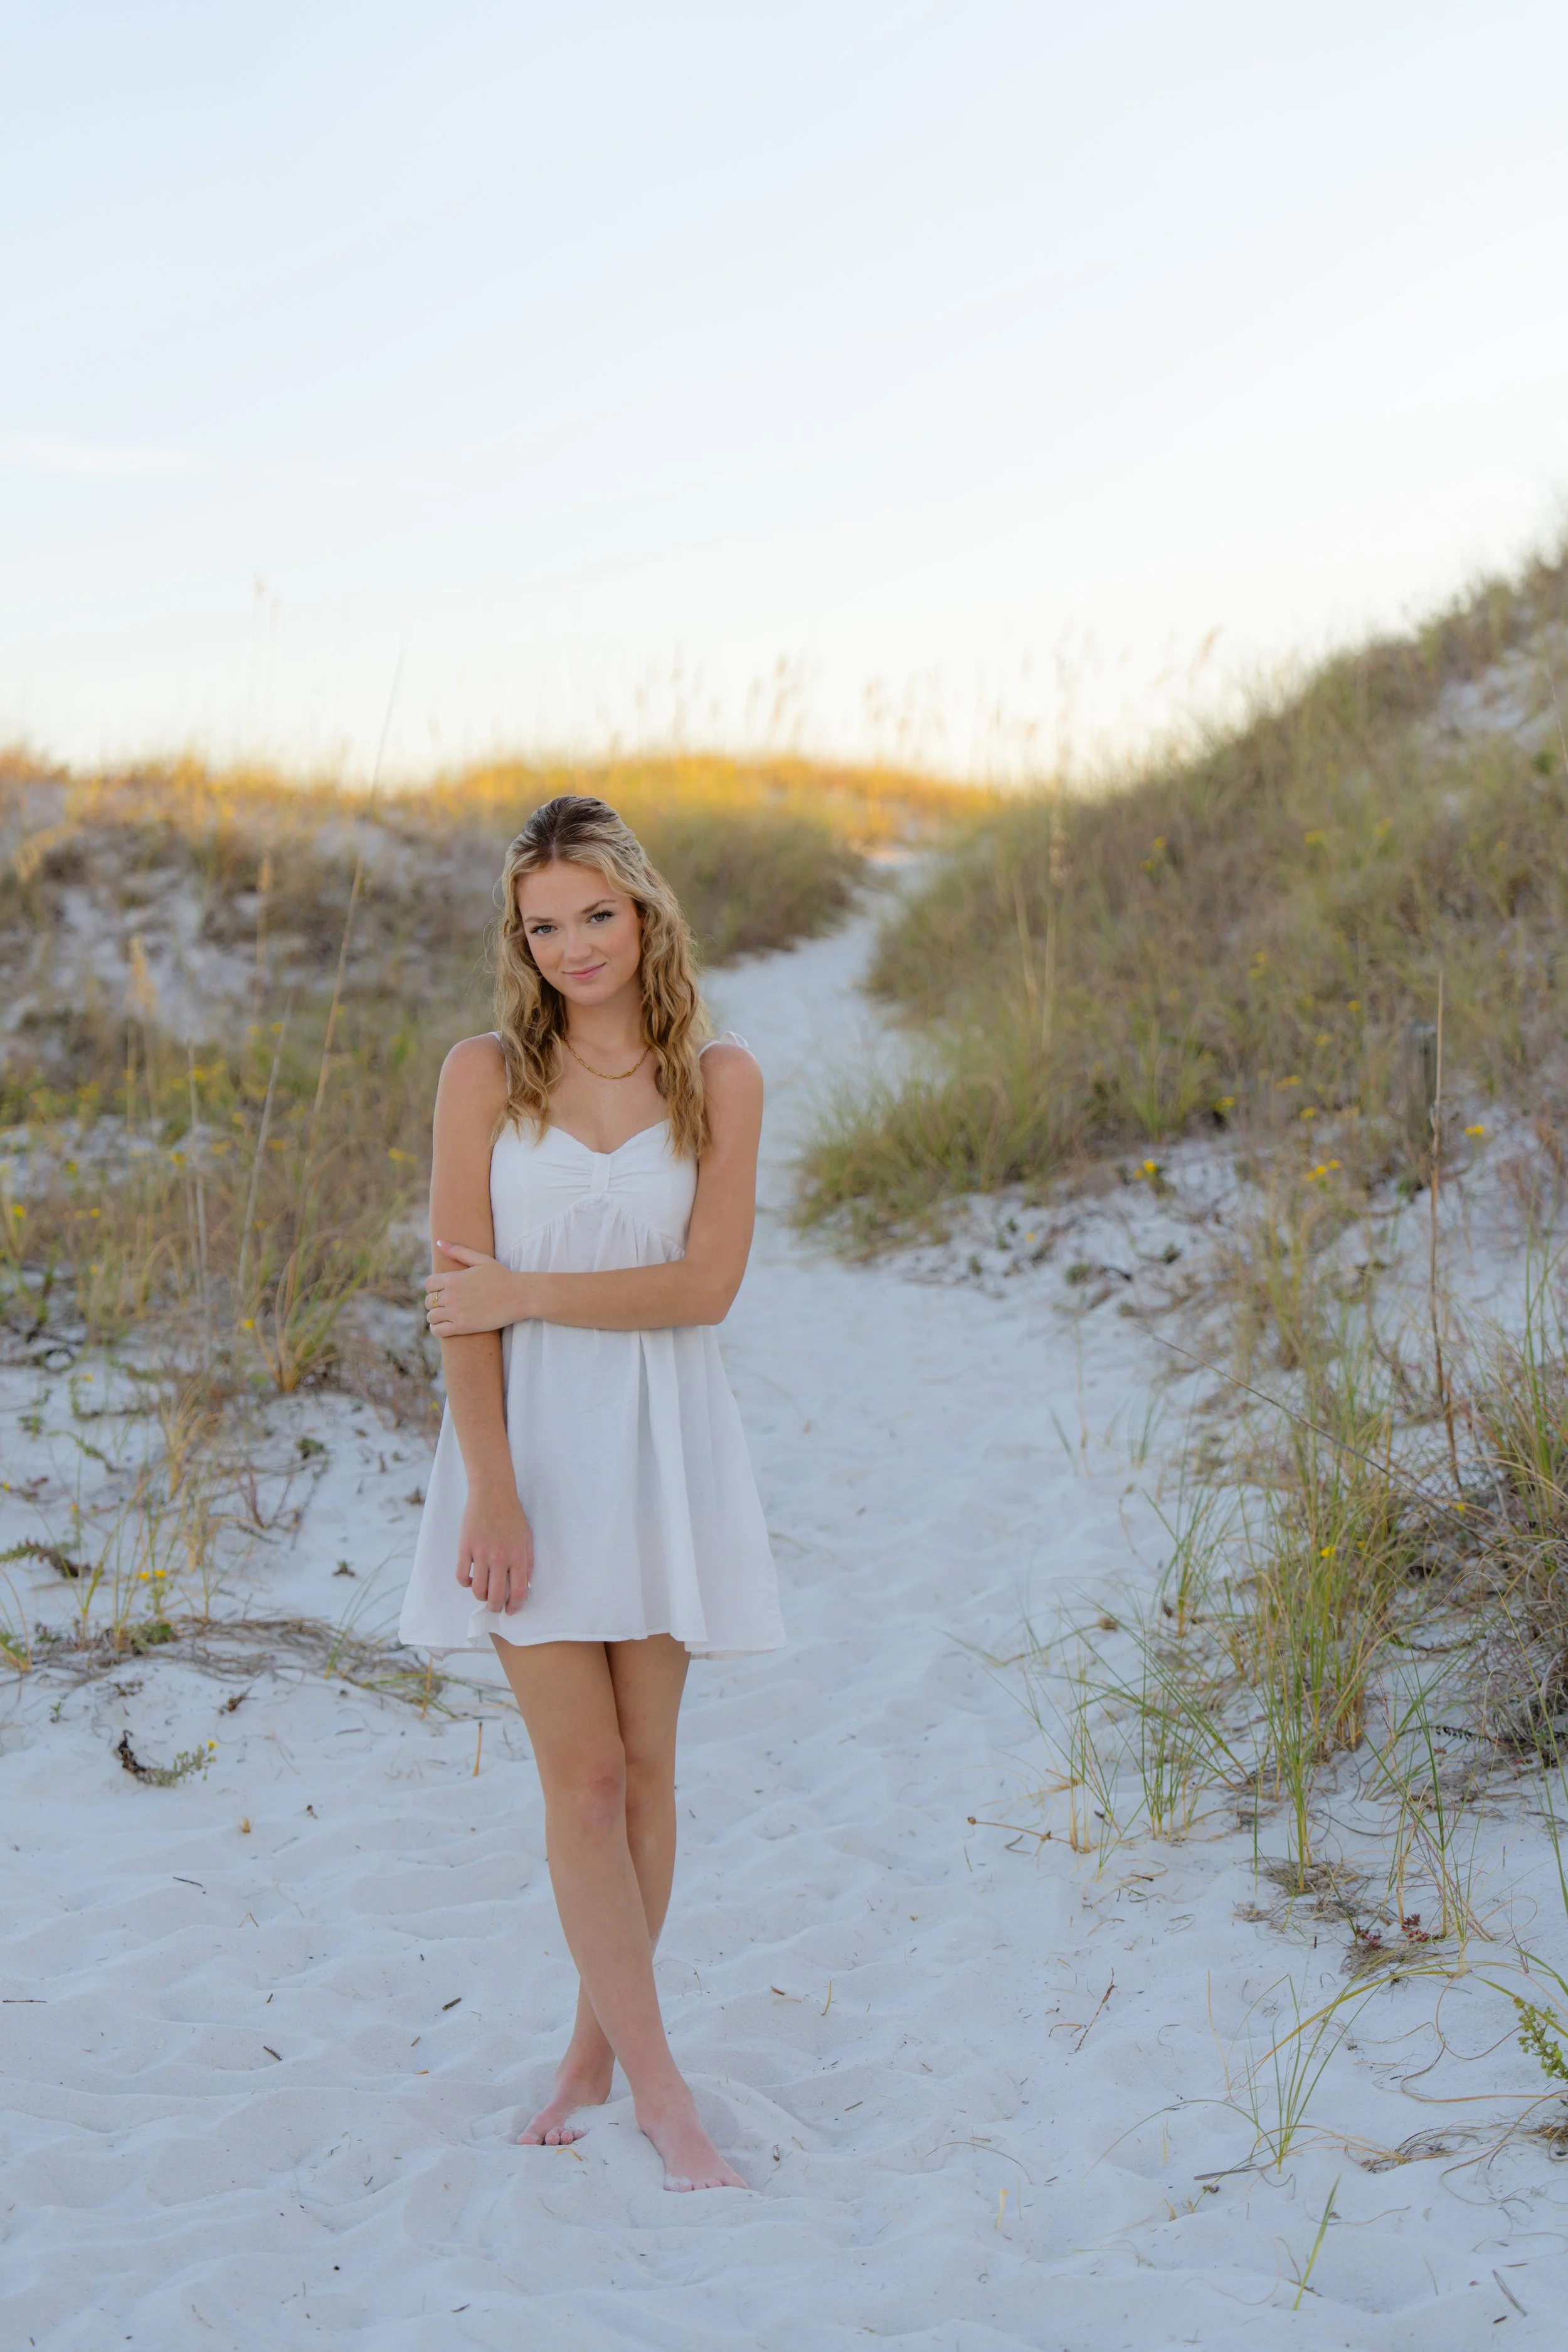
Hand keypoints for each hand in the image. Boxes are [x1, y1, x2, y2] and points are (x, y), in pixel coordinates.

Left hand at [426, 1244, 526, 1335]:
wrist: (519, 1296)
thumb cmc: (502, 1277)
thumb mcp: (481, 1260)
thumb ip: (459, 1251)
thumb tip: (439, 1242)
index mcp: (453, 1279)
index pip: (428, 1284)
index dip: (433, 1288)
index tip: (441, 1291)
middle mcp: (451, 1295)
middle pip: (428, 1301)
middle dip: (435, 1302)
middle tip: (446, 1304)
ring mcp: (456, 1312)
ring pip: (431, 1317)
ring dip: (436, 1317)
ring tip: (445, 1316)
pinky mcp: (463, 1327)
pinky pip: (438, 1331)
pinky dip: (437, 1329)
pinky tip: (444, 1326)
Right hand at [457, 1484, 533, 1613]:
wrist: (492, 1493)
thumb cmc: (512, 1515)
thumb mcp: (526, 1538)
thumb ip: (528, 1562)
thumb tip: (526, 1585)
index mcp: (517, 1556)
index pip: (518, 1591)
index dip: (514, 1606)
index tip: (510, 1611)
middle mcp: (499, 1558)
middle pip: (496, 1595)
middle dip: (495, 1607)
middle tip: (494, 1606)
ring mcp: (480, 1553)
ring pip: (477, 1589)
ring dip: (480, 1596)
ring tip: (483, 1592)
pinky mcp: (464, 1548)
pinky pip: (461, 1576)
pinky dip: (465, 1583)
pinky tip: (470, 1580)